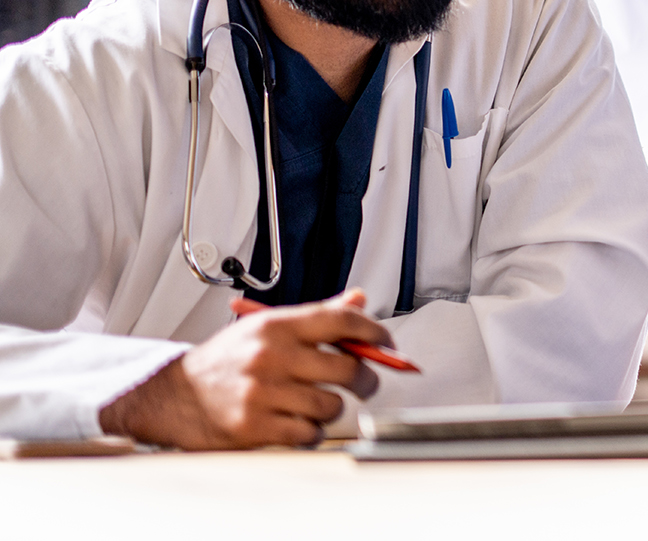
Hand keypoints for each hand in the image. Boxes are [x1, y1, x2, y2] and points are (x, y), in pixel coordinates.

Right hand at [98, 289, 388, 448]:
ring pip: (331, 405)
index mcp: (277, 325)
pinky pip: (309, 434)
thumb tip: (360, 299)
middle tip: (366, 384)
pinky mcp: (254, 427)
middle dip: (367, 379)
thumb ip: (317, 316)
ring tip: (315, 404)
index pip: (342, 320)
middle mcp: (271, 356)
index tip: (388, 344)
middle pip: (348, 368)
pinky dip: (312, 433)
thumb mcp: (267, 327)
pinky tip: (300, 424)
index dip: (375, 331)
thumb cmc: (226, 360)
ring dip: (331, 409)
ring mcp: (262, 393)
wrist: (173, 395)